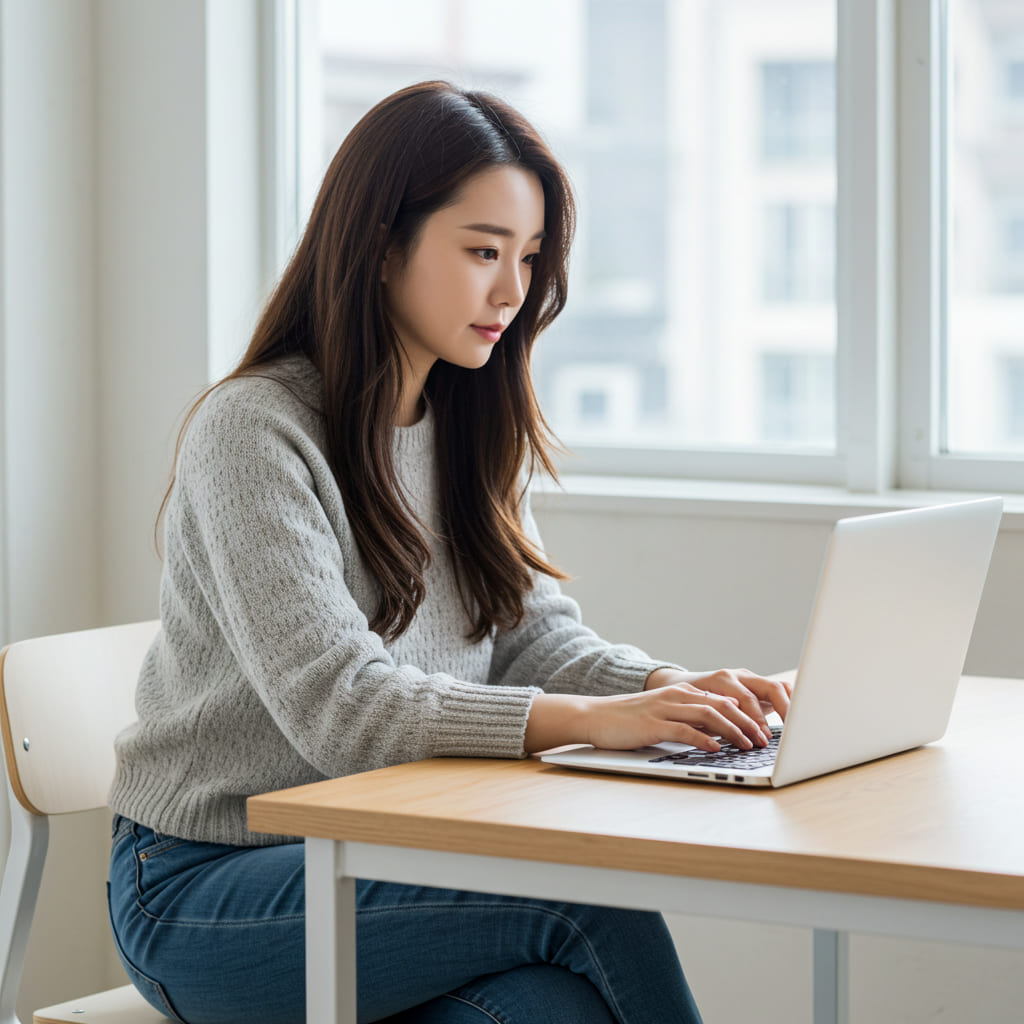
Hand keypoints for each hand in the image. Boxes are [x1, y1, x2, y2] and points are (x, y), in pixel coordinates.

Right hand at [523, 668, 791, 754]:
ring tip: (749, 745)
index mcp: (685, 692)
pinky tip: (717, 749)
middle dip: (750, 722)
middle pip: (725, 705)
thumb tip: (723, 731)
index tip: (768, 730)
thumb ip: (693, 718)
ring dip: (734, 731)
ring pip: (710, 715)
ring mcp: (666, 708)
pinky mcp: (654, 724)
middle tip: (766, 740)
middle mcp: (679, 696)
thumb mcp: (667, 715)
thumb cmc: (632, 720)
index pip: (727, 699)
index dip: (751, 714)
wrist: (596, 716)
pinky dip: (705, 739)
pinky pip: (685, 729)